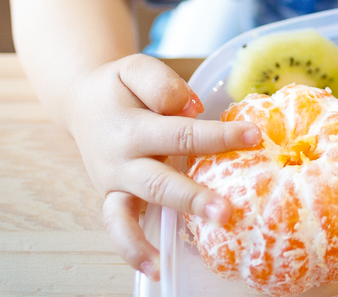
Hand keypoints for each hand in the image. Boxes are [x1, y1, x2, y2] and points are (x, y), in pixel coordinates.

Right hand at [65, 54, 259, 278]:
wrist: (82, 104)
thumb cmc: (119, 88)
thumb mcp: (134, 68)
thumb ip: (162, 85)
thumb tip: (191, 109)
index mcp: (130, 126)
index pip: (181, 132)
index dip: (218, 136)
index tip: (254, 137)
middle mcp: (120, 160)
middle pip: (159, 182)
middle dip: (192, 198)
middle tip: (226, 211)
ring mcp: (114, 185)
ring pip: (131, 214)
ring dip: (155, 237)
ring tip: (175, 256)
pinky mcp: (113, 199)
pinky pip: (119, 228)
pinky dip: (132, 251)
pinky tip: (155, 269)